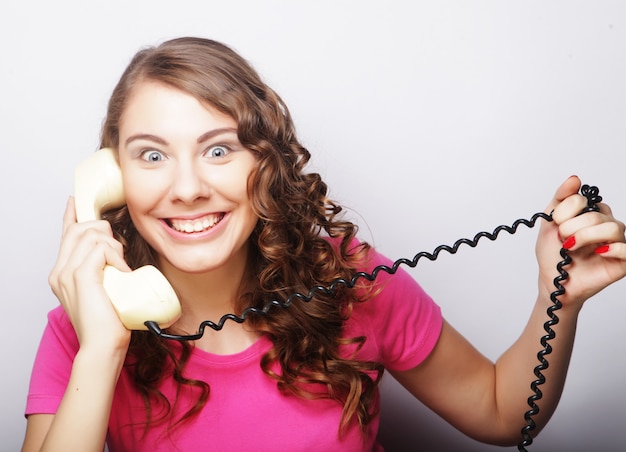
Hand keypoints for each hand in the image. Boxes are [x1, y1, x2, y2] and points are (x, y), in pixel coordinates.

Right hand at [48, 197, 131, 350]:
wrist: (102, 346)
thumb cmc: (108, 322)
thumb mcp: (105, 289)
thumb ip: (104, 270)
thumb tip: (116, 254)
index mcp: (62, 273)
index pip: (65, 235)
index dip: (72, 215)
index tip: (76, 201)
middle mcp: (60, 271)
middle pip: (81, 228)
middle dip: (105, 232)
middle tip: (120, 255)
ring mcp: (68, 273)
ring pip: (93, 235)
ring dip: (115, 246)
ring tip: (122, 268)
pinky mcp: (81, 276)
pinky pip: (101, 249)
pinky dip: (116, 256)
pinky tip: (122, 271)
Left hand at [536, 176, 625, 308]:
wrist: (553, 282)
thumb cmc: (553, 254)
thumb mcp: (549, 223)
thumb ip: (560, 199)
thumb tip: (575, 178)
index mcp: (591, 213)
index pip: (585, 199)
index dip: (566, 212)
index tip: (556, 225)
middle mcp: (606, 225)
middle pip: (598, 214)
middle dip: (573, 227)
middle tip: (563, 239)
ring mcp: (616, 243)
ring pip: (613, 228)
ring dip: (586, 236)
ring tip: (571, 247)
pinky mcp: (622, 262)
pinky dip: (613, 248)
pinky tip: (599, 252)